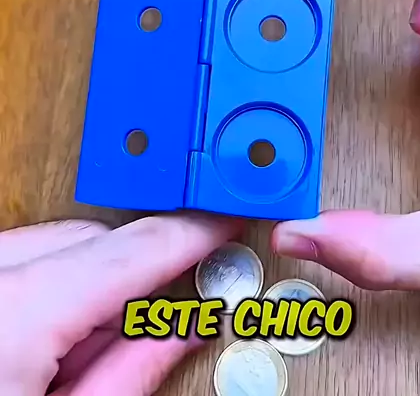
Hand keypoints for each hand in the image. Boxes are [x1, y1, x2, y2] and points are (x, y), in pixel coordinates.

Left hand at [0, 214, 236, 394]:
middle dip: (130, 277)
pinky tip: (43, 340)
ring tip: (73, 356)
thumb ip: (132, 372)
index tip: (223, 224)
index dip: (191, 234)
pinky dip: (46, 284)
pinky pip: (22, 253)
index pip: (134, 249)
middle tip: (151, 326)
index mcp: (19, 310)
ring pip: (57, 241)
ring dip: (84, 283)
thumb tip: (184, 329)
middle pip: (94, 239)